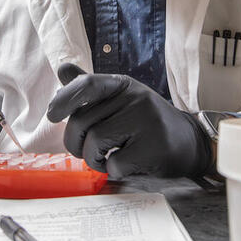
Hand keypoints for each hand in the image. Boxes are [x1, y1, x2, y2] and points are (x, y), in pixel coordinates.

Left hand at [47, 64, 211, 178]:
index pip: (87, 84)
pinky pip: (114, 163)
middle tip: (86, 151)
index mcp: (123, 85)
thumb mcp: (121, 98)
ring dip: (92, 158)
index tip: (52, 115)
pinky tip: (123, 165)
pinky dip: (112, 170)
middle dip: (75, 142)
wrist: (189, 142)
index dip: (64, 98)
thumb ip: (90, 87)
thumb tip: (63, 70)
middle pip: (82, 121)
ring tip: (104, 159)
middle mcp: (135, 98)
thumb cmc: (146, 122)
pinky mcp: (153, 148)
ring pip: (94, 142)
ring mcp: (146, 122)